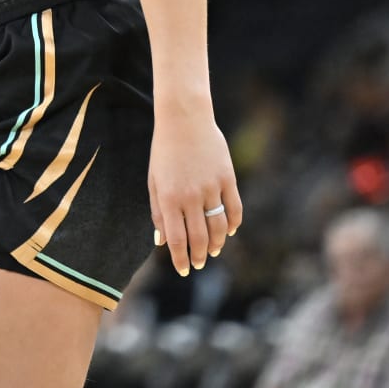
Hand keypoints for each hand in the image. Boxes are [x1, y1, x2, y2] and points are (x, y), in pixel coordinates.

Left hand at [148, 108, 241, 276]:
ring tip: (213, 251)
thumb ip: (158, 211)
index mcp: (169, 198)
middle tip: (199, 264)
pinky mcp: (228, 178)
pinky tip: (228, 231)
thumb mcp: (154, 180)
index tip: (184, 269)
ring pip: (219, 227)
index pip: (177, 239)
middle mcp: (191, 196)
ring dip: (218, 244)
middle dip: (199, 256)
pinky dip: (233, 224)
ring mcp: (212, 187)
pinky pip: (234, 209)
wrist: (184, 119)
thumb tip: (161, 241)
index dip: (181, 258)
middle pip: (200, 238)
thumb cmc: (164, 151)